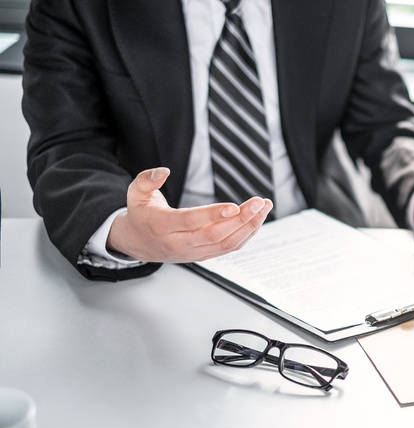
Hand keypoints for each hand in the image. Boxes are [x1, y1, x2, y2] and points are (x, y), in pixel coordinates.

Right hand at [107, 167, 272, 262]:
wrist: (139, 243)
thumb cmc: (142, 214)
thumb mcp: (135, 193)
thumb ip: (147, 179)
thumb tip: (164, 171)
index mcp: (161, 226)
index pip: (190, 222)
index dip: (213, 215)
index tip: (234, 206)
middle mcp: (179, 243)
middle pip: (214, 235)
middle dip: (240, 219)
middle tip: (259, 202)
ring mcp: (193, 252)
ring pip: (226, 244)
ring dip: (249, 227)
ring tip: (264, 208)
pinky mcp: (204, 255)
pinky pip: (229, 248)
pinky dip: (246, 235)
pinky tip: (257, 219)